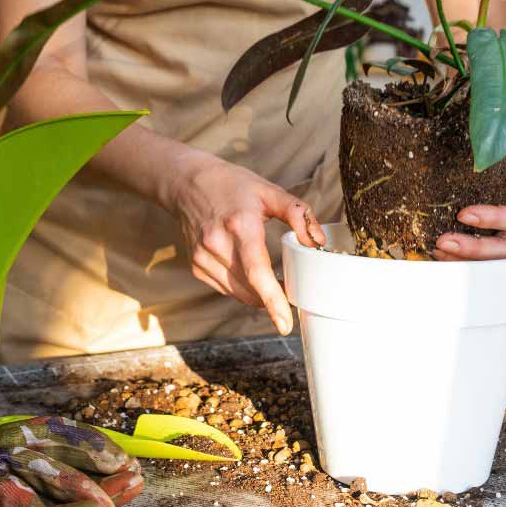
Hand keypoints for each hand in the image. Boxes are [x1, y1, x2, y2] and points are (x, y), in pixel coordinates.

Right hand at [166, 151, 325, 334]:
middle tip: (290, 290)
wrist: (188, 182)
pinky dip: (241, 287)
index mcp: (240, 225)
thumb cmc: (232, 185)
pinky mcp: (196, 265)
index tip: (285, 324)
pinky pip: (225, 288)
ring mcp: (203, 257)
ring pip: (238, 293)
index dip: (273, 301)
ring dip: (258, 294)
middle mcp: (217, 243)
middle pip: (250, 288)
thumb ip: (298, 214)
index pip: (257, 271)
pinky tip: (247, 271)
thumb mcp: (269, 191)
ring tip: (271, 280)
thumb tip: (317, 242)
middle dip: (273, 298)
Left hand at [434, 92, 505, 259]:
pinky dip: (461, 250)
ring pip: (495, 250)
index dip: (495, 218)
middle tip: (443, 241)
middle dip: (477, 248)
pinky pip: (482, 242)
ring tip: (437, 250)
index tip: (463, 213)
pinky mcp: (493, 221)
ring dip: (466, 256)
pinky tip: (436, 250)